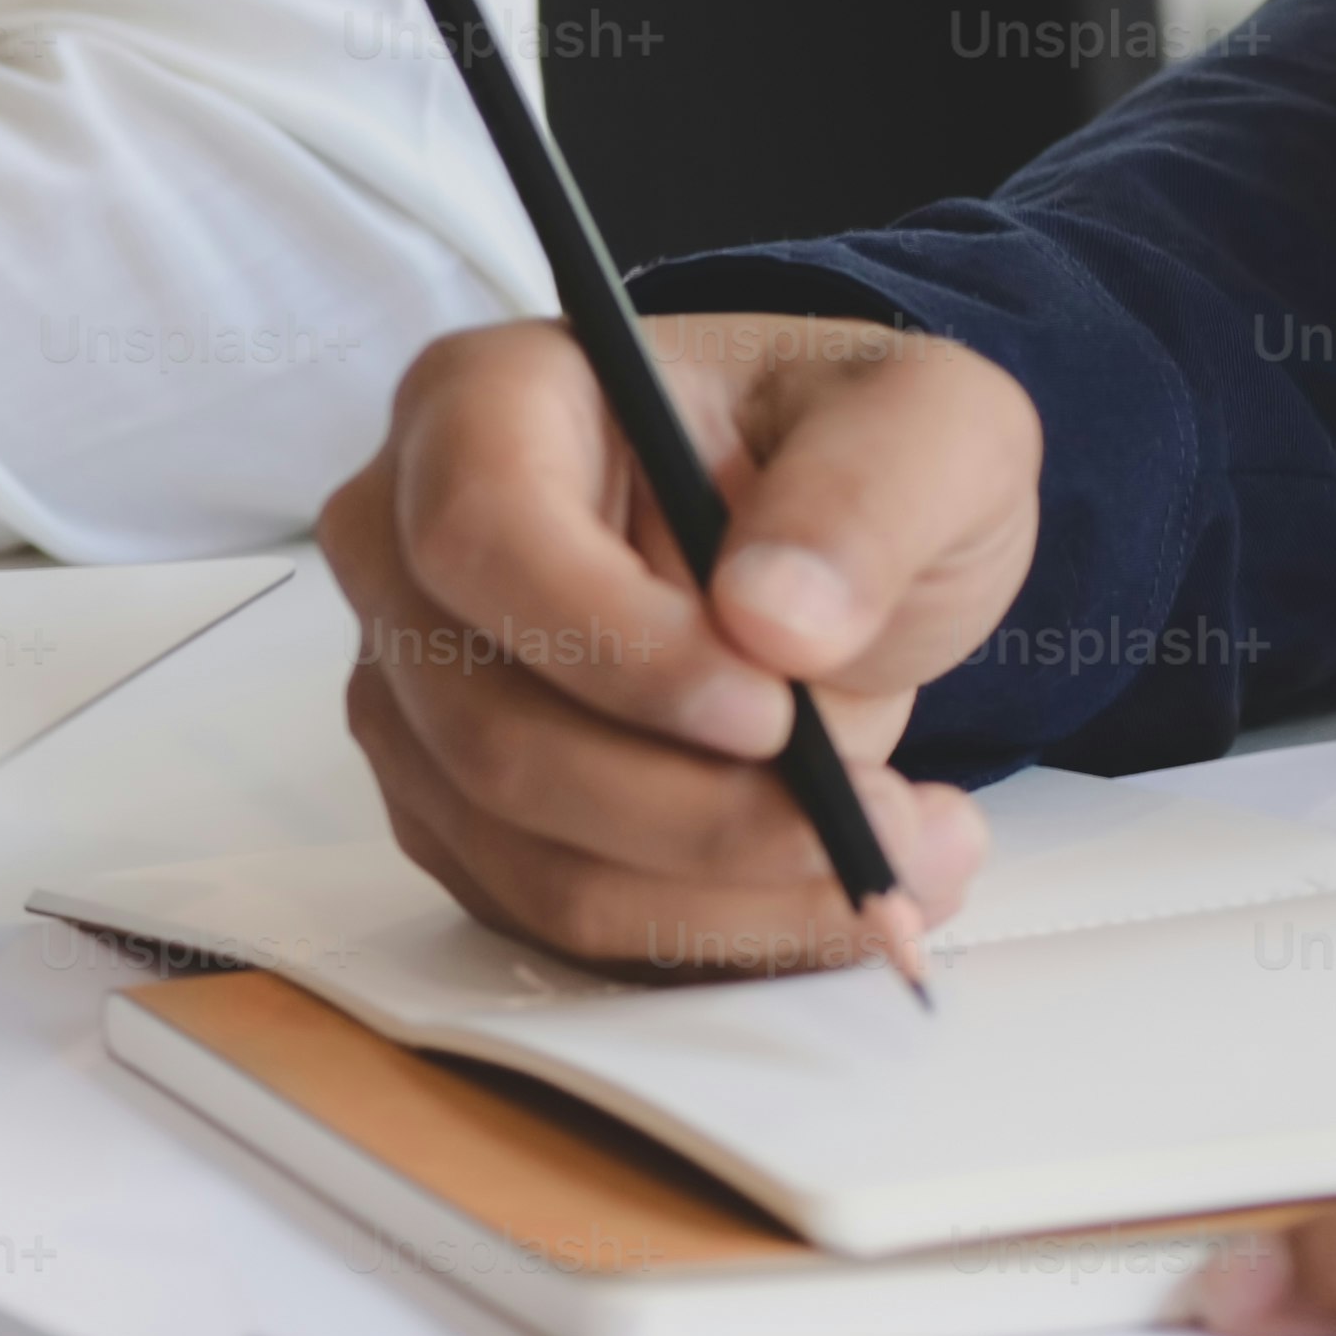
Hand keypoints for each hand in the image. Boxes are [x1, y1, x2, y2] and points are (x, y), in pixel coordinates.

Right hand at [314, 311, 1040, 973]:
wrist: (819, 551)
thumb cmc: (842, 461)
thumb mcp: (934, 427)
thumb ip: (870, 496)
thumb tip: (780, 618)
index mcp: (481, 405)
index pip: (480, 537)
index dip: (611, 646)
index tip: (773, 713)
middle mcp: (401, 548)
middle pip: (486, 726)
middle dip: (696, 810)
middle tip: (886, 823)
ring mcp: (409, 689)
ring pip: (516, 845)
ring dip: (720, 891)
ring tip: (905, 859)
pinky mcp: (448, 805)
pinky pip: (546, 910)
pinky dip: (699, 930)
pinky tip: (821, 888)